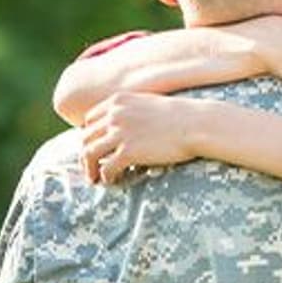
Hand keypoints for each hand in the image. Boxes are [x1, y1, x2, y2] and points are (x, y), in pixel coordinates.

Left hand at [80, 93, 201, 183]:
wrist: (196, 124)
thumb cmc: (180, 116)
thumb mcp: (148, 104)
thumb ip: (131, 112)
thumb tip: (125, 128)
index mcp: (117, 101)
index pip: (89, 120)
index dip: (90, 137)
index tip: (95, 149)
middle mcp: (114, 115)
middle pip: (85, 138)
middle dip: (85, 156)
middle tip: (91, 169)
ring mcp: (120, 133)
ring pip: (89, 154)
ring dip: (90, 169)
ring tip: (95, 179)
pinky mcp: (128, 151)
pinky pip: (106, 168)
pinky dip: (106, 177)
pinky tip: (113, 181)